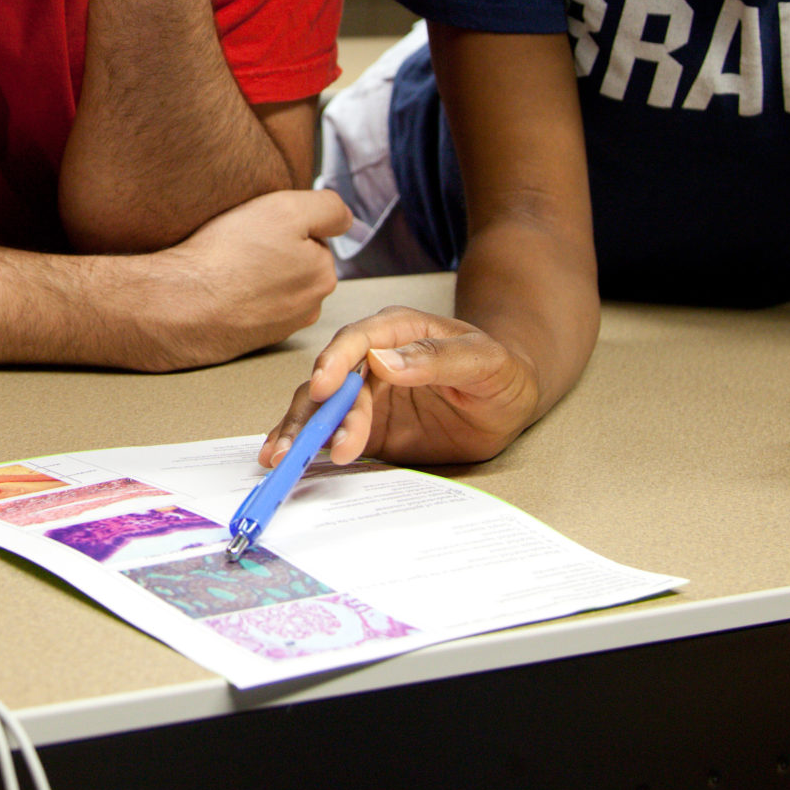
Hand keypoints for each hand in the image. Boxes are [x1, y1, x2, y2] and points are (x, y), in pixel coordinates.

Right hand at [112, 189, 347, 370]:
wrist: (179, 305)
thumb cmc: (229, 256)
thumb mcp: (286, 209)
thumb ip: (328, 209)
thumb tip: (344, 219)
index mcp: (322, 277)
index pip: (314, 238)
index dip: (285, 225)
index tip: (261, 227)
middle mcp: (307, 308)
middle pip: (294, 264)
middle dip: (273, 252)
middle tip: (240, 244)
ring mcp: (276, 328)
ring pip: (271, 286)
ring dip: (253, 275)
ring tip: (226, 267)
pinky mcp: (246, 340)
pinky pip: (247, 307)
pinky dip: (235, 296)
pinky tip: (217, 288)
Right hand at [261, 306, 544, 469]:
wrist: (507, 401)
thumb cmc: (499, 372)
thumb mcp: (483, 361)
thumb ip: (436, 357)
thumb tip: (382, 359)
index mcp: (398, 331)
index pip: (358, 340)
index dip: (337, 361)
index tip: (327, 387)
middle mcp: (371, 359)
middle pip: (332, 380)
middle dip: (317, 413)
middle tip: (309, 447)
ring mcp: (364, 395)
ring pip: (320, 407)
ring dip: (299, 431)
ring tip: (282, 458)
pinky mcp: (364, 427)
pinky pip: (328, 433)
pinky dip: (304, 445)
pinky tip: (284, 458)